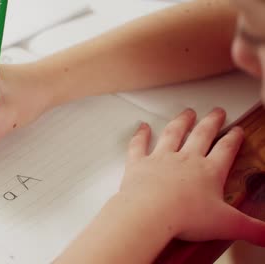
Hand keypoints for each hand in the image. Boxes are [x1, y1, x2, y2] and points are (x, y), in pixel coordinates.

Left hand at [122, 108, 264, 245]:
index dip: (233, 139)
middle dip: (211, 122)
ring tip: (187, 113)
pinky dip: (141, 135)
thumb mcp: (227, 225)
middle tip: (217, 112)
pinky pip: (139, 145)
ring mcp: (161, 158)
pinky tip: (142, 127)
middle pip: (202, 135)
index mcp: (209, 171)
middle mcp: (186, 159)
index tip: (236, 130)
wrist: (151, 213)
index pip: (226, 150)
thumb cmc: (186, 217)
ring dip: (181, 122)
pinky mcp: (139, 163)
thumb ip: (251, 229)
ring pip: (173, 134)